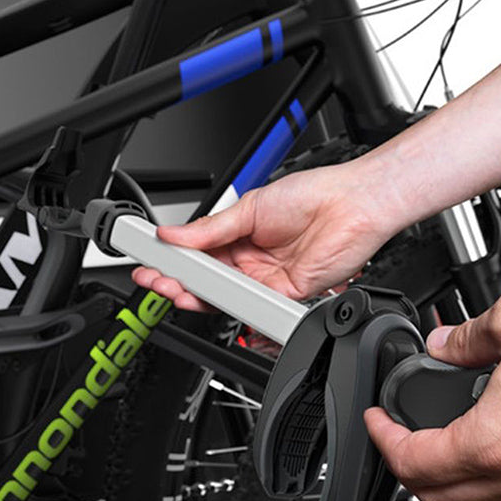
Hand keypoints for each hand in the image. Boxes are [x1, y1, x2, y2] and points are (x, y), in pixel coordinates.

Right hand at [131, 158, 396, 308]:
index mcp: (238, 235)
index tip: (149, 257)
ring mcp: (266, 279)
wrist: (351, 206)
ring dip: (197, 295)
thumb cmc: (311, 195)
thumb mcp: (250, 207)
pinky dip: (231, 304)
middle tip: (154, 278)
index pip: (197, 253)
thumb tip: (173, 234)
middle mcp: (251, 260)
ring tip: (173, 288)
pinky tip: (213, 297)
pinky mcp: (283, 294)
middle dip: (177, 281)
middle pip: (206, 280)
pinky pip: (252, 305)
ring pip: (224, 297)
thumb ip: (210, 228)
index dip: (173, 258)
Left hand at [363, 270, 500, 500]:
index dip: (384, 441)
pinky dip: (496, 467)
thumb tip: (445, 345)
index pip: (415, 465)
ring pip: (485, 497)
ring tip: (443, 428)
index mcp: (495, 443)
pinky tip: (499, 426)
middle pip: (443, 497)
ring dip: (454, 472)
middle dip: (410, 469)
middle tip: (400, 433)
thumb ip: (465, 339)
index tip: (378, 420)